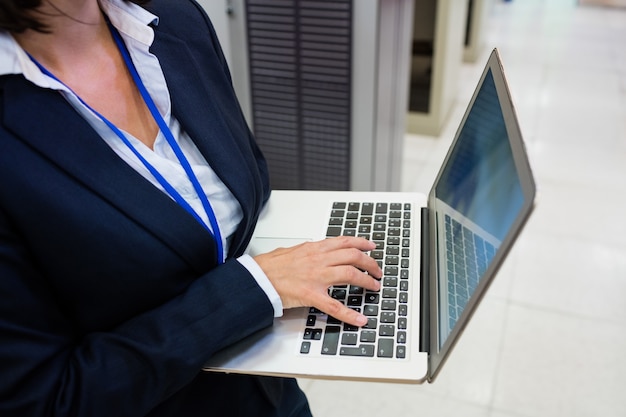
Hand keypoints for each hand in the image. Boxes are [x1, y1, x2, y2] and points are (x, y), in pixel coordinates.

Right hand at [254, 236, 381, 326]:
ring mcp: (316, 277)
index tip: (371, 246)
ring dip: (366, 280)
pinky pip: (335, 306)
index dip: (361, 243)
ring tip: (374, 286)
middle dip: (370, 263)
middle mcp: (318, 259)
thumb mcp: (291, 250)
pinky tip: (359, 319)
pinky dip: (350, 314)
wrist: (256, 277)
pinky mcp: (311, 295)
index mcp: (314, 248)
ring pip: (350, 275)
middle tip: (377, 270)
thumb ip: (307, 250)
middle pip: (353, 256)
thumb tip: (315, 248)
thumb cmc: (269, 266)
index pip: (344, 241)